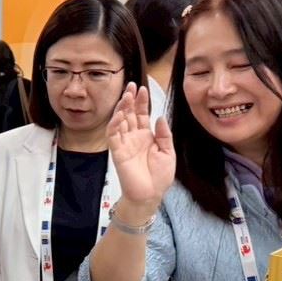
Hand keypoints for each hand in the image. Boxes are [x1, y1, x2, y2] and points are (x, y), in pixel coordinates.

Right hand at [106, 83, 173, 208]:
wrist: (150, 194)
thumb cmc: (160, 177)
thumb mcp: (168, 152)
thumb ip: (164, 135)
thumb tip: (159, 117)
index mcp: (146, 136)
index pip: (142, 114)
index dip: (141, 101)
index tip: (142, 88)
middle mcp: (134, 137)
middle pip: (130, 114)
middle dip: (130, 100)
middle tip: (131, 86)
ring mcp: (124, 143)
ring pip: (120, 121)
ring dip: (122, 108)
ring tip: (126, 96)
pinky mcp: (117, 151)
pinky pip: (113, 135)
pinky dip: (115, 124)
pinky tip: (119, 114)